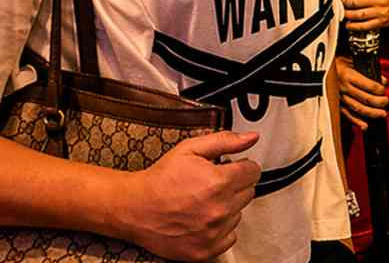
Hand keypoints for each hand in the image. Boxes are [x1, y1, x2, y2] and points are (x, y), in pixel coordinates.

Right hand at [120, 131, 260, 260]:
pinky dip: (220, 228)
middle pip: (248, 192)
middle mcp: (219, 209)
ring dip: (228, 206)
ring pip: (239, 214)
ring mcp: (213, 232)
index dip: (242, 166)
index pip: (253, 172)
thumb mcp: (190, 149)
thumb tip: (251, 138)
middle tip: (212, 184)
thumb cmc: (160, 180)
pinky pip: (230, 236)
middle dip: (235, 185)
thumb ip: (225, 141)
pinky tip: (203, 218)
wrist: (134, 209)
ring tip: (204, 201)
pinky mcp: (206, 250)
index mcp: (219, 182)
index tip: (231, 168)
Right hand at [334, 55, 388, 129]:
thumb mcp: (353, 60)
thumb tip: (383, 80)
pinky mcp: (336, 104)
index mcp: (348, 75)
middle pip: (364, 98)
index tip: (383, 90)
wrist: (322, 67)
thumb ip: (368, 69)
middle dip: (378, 102)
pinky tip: (365, 126)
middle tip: (386, 102)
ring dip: (371, 113)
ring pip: (357, 108)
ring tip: (382, 114)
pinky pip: (347, 115)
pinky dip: (356, 121)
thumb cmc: (339, 62)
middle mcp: (343, 88)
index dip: (379, 89)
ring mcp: (339, 98)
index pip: (368, 85)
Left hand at [341, 0, 388, 29]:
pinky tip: (349, 24)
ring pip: (357, 14)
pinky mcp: (381, 22)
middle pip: (355, 1)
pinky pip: (364, 26)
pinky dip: (354, 26)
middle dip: (345, 3)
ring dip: (347, 14)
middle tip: (342, 2)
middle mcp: (379, 0)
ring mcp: (380, 12)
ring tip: (345, 12)